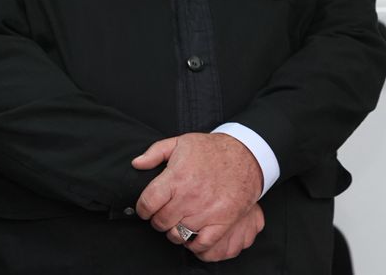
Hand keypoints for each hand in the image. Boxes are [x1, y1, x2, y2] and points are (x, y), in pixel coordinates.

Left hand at [132, 133, 262, 253]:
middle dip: (159, 219)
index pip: (147, 204)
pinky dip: (194, 243)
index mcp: (177, 178)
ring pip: (178, 234)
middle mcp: (190, 197)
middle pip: (161, 222)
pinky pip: (202, 243)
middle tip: (165, 214)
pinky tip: (193, 234)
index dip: (143, 208)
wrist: (248, 154)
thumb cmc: (214, 149)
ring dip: (175, 230)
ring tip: (179, 222)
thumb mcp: (183, 142)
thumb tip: (137, 164)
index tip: (147, 208)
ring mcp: (207, 211)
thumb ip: (156, 152)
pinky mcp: (223, 220)